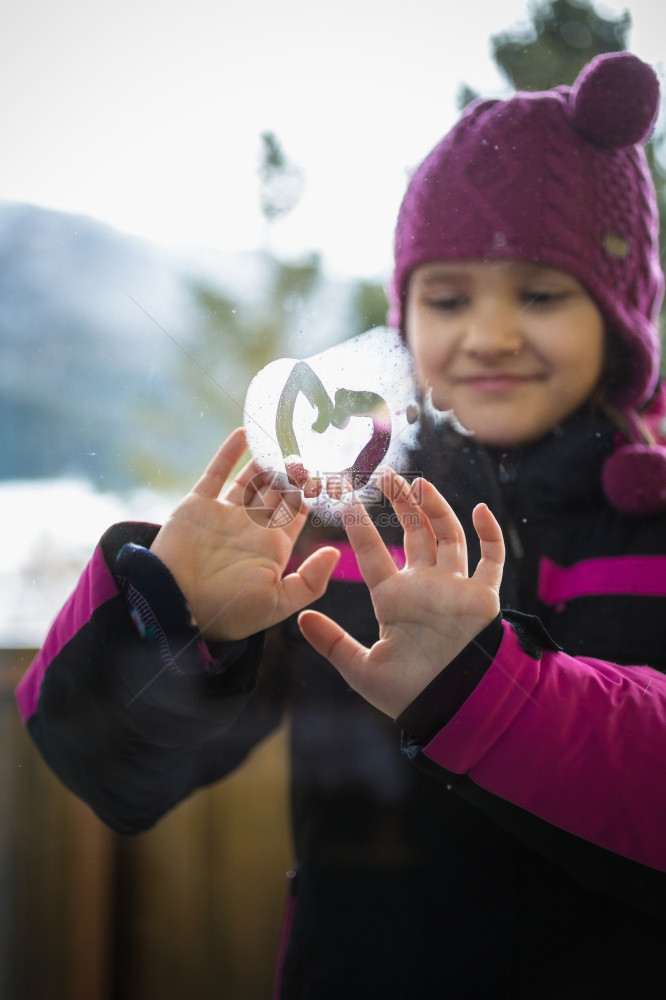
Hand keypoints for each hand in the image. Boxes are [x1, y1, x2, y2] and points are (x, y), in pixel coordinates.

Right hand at [150, 428, 339, 640]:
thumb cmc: (228, 611)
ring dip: (267, 460)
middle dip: (293, 471)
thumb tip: (334, 552)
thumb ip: (310, 581)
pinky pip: (216, 473)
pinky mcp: (197, 505)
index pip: (298, 510)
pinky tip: (244, 432)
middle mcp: (251, 526)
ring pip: (251, 478)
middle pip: (278, 489)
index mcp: (272, 546)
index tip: (328, 471)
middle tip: (307, 450)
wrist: (175, 607)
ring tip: (282, 440)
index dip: (312, 492)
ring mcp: (224, 514)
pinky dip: (229, 453)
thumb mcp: (278, 603)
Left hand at [298, 470, 503, 717]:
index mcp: (393, 598)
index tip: (345, 499)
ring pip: (448, 536)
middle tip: (386, 475)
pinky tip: (480, 509)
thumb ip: (332, 642)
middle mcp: (423, 586)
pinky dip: (490, 535)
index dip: (360, 525)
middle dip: (401, 503)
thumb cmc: (406, 693)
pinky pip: (491, 560)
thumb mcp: (360, 668)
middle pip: (413, 533)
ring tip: (420, 483)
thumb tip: (299, 619)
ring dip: (436, 509)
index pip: (372, 552)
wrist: (449, 708)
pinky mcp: (483, 597)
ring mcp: (454, 588)